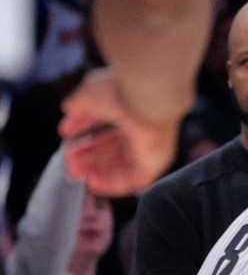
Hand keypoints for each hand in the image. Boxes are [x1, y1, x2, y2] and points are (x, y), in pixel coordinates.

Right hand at [59, 67, 178, 195]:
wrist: (144, 97)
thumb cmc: (120, 91)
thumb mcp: (90, 95)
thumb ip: (79, 105)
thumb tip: (68, 110)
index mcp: (132, 113)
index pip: (108, 128)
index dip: (87, 133)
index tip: (66, 137)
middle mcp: (143, 132)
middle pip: (114, 149)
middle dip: (89, 156)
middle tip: (68, 161)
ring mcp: (150, 149)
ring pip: (121, 165)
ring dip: (96, 170)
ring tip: (72, 171)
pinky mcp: (154, 164)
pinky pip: (132, 180)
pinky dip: (112, 183)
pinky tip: (92, 182)